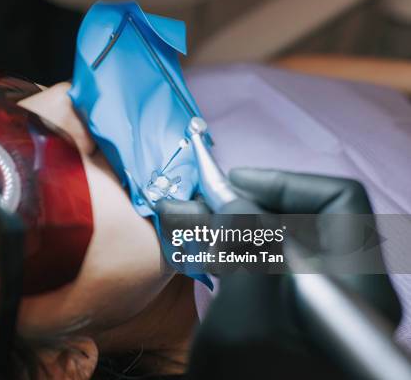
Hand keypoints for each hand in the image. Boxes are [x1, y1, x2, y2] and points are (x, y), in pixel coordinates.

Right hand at [185, 168, 400, 378]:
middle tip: (198, 203)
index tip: (230, 184)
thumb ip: (247, 245)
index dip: (283, 183)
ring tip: (189, 223)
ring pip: (285, 243)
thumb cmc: (253, 377)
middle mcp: (350, 293)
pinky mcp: (300, 317)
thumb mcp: (244, 316)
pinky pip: (272, 267)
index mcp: (353, 290)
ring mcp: (324, 307)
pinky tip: (205, 252)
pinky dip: (238, 253)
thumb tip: (233, 196)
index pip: (337, 202)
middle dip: (248, 204)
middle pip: (309, 220)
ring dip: (236, 227)